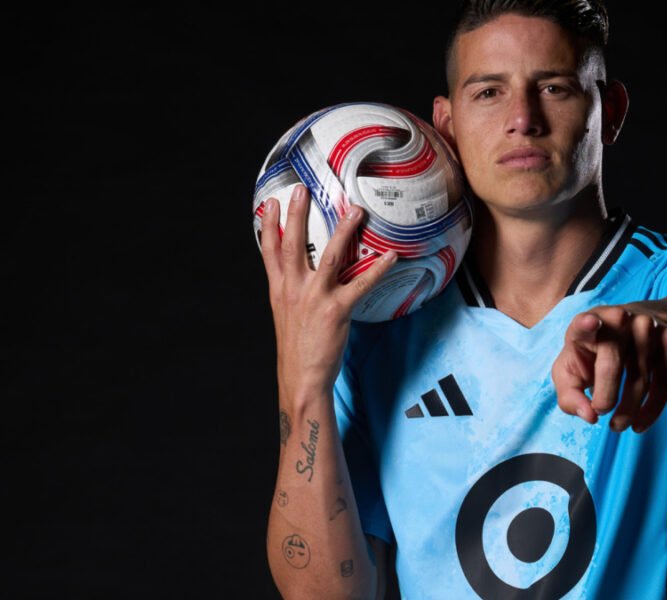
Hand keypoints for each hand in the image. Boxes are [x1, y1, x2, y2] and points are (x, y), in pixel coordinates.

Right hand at [259, 184, 397, 401]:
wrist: (302, 378)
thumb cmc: (298, 348)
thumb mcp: (286, 314)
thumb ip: (292, 291)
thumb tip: (304, 274)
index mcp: (279, 289)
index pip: (269, 251)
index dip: (268, 225)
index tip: (269, 202)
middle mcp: (293, 289)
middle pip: (293, 244)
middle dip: (297, 215)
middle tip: (301, 189)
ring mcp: (315, 298)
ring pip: (331, 256)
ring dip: (344, 231)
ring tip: (356, 211)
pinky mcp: (336, 310)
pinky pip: (361, 284)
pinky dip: (378, 269)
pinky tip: (389, 256)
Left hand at [551, 302, 666, 433]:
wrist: (635, 331)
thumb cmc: (593, 356)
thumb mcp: (571, 372)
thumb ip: (569, 396)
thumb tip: (590, 416)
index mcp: (587, 323)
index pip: (583, 324)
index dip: (585, 324)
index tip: (590, 322)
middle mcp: (618, 319)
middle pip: (611, 366)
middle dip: (605, 398)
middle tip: (601, 414)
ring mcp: (647, 326)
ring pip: (640, 379)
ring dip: (628, 411)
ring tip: (617, 425)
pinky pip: (664, 383)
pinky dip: (651, 410)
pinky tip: (639, 424)